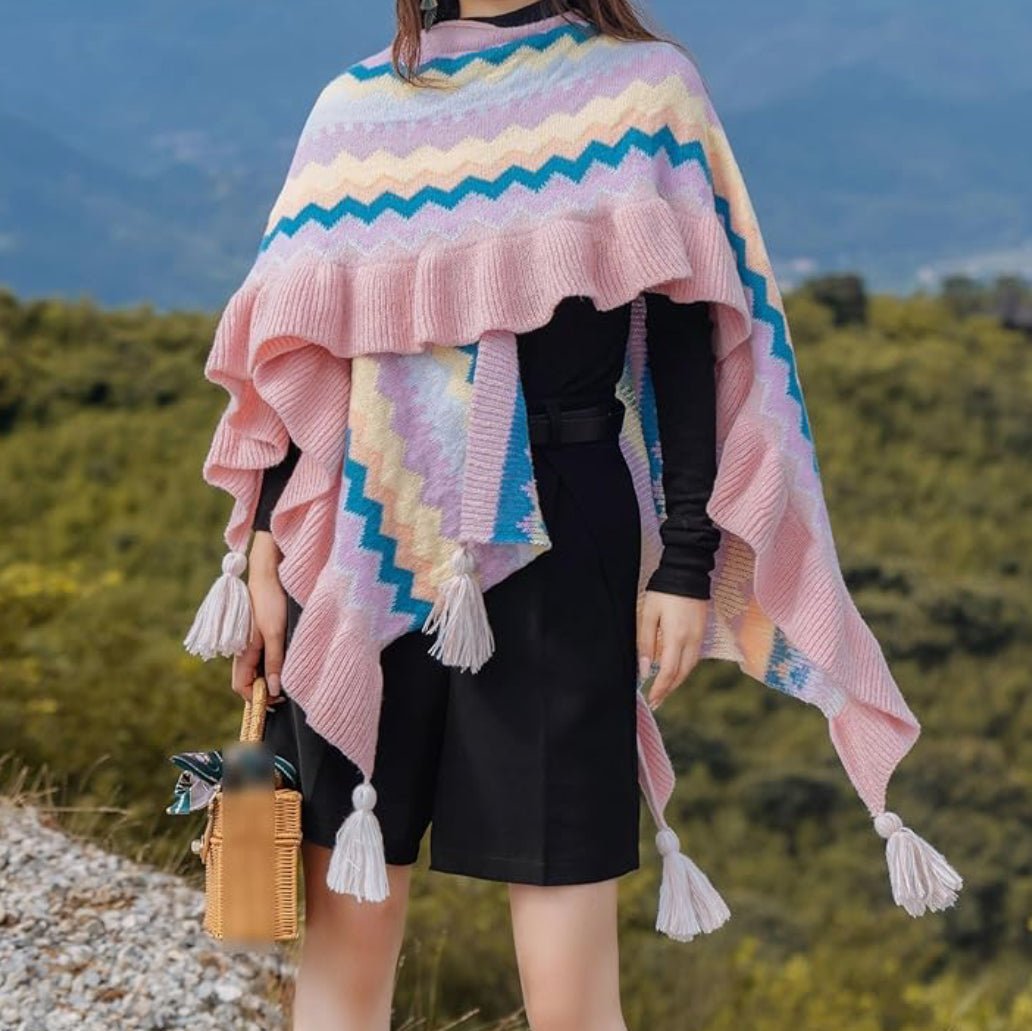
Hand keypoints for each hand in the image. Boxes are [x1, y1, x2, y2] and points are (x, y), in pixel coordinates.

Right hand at [231, 531, 287, 704]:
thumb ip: (274, 662)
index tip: (278, 698)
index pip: (241, 687)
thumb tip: (274, 690)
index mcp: (241, 653)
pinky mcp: (258, 635)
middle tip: (287, 691)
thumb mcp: (275, 634)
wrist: (269, 575)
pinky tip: (286, 661)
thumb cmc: (269, 602)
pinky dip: (272, 665)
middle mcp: (242, 651)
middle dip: (264, 690)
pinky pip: (261, 658)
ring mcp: (249, 643)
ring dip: (269, 677)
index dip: (257, 698)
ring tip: (288, 677)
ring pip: (256, 670)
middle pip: (248, 681)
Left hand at [637, 589, 706, 709]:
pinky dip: (683, 669)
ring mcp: (699, 636)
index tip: (651, 700)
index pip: (668, 671)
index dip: (660, 688)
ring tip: (664, 691)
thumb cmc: (663, 591)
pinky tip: (674, 672)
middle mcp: (691, 640)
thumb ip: (645, 642)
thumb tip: (644, 669)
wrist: (687, 572)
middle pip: (681, 673)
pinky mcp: (702, 631)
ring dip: (676, 681)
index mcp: (676, 636)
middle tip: (656, 702)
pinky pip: (693, 657)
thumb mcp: (648, 614)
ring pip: (689, 667)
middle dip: (668, 690)